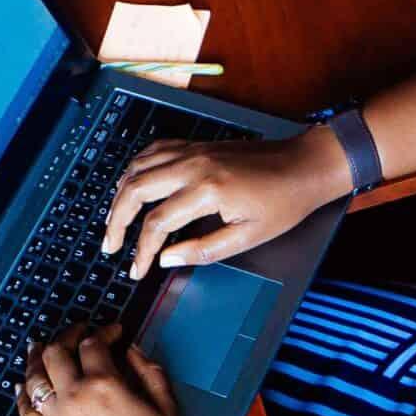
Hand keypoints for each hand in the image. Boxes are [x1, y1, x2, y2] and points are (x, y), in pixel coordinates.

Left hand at [17, 326, 186, 415]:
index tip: (114, 331)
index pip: (94, 344)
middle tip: (77, 332)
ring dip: (36, 357)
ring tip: (39, 347)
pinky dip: (22, 395)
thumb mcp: (168, 409)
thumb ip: (150, 373)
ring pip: (34, 377)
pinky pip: (25, 412)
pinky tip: (23, 387)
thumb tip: (132, 351)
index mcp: (105, 385)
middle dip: (66, 335)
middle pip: (56, 352)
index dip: (104, 330)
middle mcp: (74, 398)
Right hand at [102, 126, 351, 279]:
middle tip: (111, 246)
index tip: (136, 270)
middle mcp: (193, 165)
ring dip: (120, 194)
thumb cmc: (283, 203)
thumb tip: (166, 260)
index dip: (141, 250)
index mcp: (207, 191)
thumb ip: (203, 250)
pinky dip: (136, 168)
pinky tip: (131, 184)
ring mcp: (193, 151)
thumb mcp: (248, 237)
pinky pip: (154, 151)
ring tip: (113, 220)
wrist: (304, 165)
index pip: (157, 223)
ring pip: (138, 167)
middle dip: (116, 221)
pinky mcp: (196, 145)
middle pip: (135, 190)